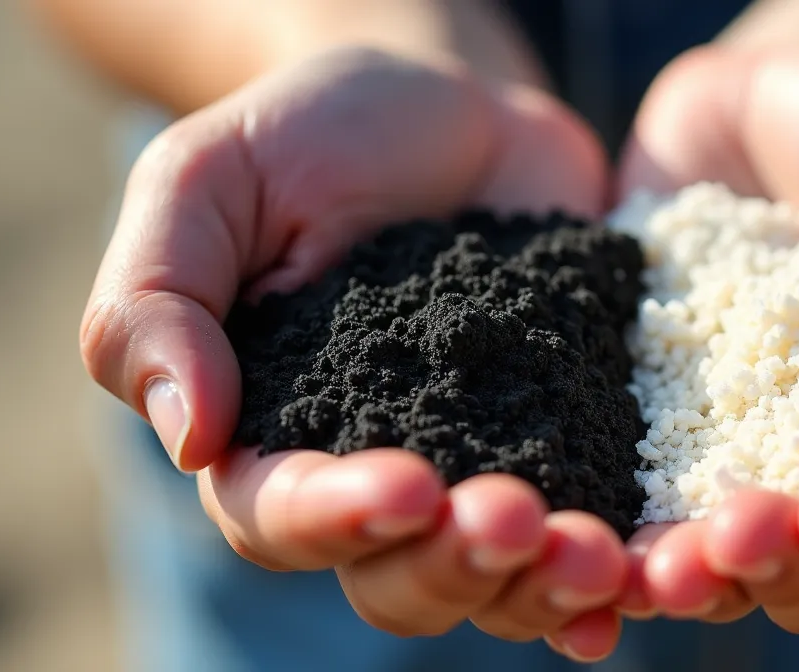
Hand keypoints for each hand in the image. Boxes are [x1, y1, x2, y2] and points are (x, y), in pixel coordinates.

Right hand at [81, 47, 624, 660]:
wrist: (446, 104)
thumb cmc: (306, 136)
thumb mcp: (204, 184)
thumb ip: (156, 303)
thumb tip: (188, 438)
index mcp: (270, 436)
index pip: (281, 517)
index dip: (337, 518)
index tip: (404, 486)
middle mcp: (375, 475)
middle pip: (399, 579)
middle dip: (455, 564)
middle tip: (513, 519)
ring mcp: (481, 465)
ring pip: (497, 578)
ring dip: (544, 583)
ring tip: (599, 555)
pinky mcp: (569, 437)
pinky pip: (590, 525)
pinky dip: (616, 567)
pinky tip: (641, 572)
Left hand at [615, 27, 798, 629]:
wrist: (792, 79)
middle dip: (780, 569)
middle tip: (728, 540)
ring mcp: (739, 445)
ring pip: (724, 554)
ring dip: (689, 575)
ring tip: (646, 566)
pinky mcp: (651, 414)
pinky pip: (628, 490)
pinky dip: (609, 530)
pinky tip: (574, 535)